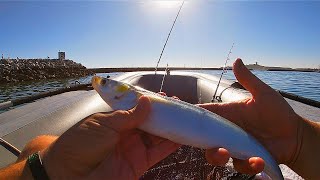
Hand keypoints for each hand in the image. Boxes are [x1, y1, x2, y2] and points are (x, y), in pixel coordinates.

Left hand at [41, 96, 179, 178]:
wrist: (68, 173)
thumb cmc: (79, 143)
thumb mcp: (103, 123)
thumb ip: (128, 115)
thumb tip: (147, 102)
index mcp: (117, 121)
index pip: (139, 109)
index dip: (152, 103)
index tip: (165, 97)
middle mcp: (128, 133)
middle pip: (151, 122)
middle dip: (165, 114)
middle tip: (179, 106)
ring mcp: (135, 148)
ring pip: (158, 136)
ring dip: (171, 127)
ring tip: (185, 117)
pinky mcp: (140, 163)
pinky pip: (159, 153)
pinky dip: (171, 145)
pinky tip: (182, 137)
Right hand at [200, 58, 300, 174]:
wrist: (294, 135)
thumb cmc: (278, 113)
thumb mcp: (263, 94)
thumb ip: (248, 80)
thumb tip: (236, 60)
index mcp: (227, 114)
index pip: (203, 114)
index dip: (189, 114)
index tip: (177, 115)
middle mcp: (227, 131)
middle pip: (204, 139)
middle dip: (203, 143)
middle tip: (215, 145)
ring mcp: (234, 146)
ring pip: (216, 155)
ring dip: (220, 157)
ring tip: (232, 155)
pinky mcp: (245, 159)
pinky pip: (239, 165)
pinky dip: (247, 165)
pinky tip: (258, 161)